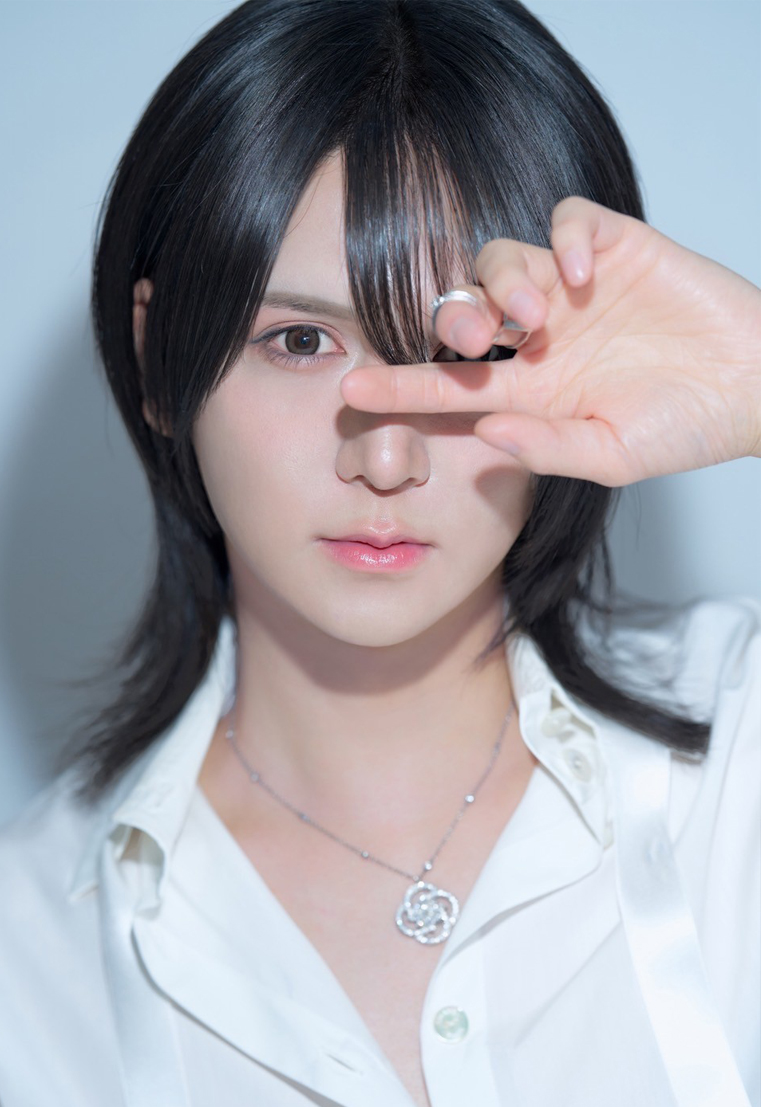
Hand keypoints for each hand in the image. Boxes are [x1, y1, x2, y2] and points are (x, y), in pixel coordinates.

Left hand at [339, 196, 760, 485]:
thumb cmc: (686, 427)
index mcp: (531, 389)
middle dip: (452, 319)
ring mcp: (573, 291)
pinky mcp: (614, 249)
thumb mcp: (612, 455)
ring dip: (505, 282)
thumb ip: (546, 446)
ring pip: (502, 259)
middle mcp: (540, 336)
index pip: (450, 384)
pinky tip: (580, 276)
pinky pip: (566, 221)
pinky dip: (561, 238)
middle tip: (475, 338)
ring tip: (541, 315)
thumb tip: (484, 433)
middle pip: (462, 309)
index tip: (351, 394)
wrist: (754, 387)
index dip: (401, 388)